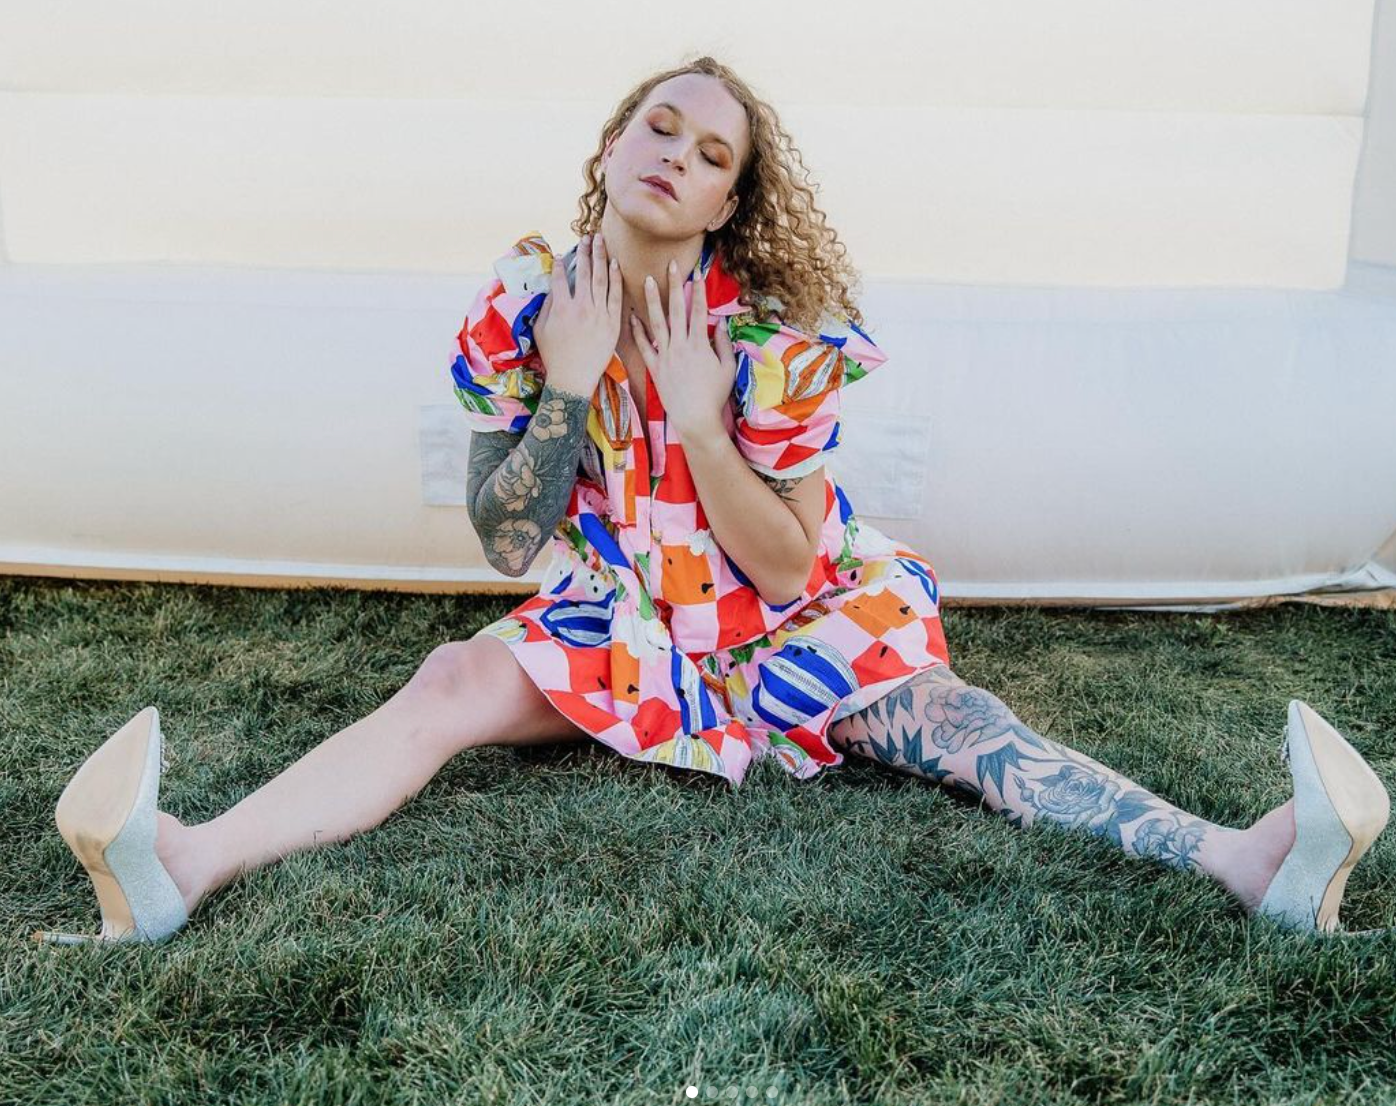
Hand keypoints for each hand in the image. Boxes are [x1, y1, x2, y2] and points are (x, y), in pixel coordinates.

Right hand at [533, 233, 622, 398]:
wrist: (574, 378)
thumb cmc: (554, 356)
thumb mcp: (541, 330)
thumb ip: (546, 305)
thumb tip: (553, 287)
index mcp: (561, 308)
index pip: (561, 278)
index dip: (560, 264)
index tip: (562, 255)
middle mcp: (581, 308)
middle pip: (584, 272)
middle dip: (585, 251)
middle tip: (586, 237)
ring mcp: (599, 314)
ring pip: (601, 279)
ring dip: (601, 257)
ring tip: (601, 240)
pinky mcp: (612, 323)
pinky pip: (616, 296)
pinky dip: (616, 278)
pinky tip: (615, 264)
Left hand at [631, 258, 738, 439]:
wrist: (695, 419)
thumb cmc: (715, 396)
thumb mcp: (727, 369)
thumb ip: (724, 345)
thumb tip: (722, 325)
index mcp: (700, 344)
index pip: (700, 311)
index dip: (699, 291)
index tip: (697, 273)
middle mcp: (680, 345)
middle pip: (677, 310)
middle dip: (675, 285)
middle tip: (671, 265)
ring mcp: (665, 356)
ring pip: (657, 322)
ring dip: (652, 300)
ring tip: (647, 281)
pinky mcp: (655, 367)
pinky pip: (644, 346)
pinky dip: (637, 331)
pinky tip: (632, 316)